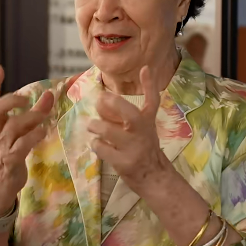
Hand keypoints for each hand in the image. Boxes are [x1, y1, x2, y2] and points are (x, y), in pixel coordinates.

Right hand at [0, 65, 53, 215]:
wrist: (0, 185)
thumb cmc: (12, 153)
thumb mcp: (20, 132)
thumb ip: (34, 114)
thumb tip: (49, 94)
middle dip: (10, 100)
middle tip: (26, 98)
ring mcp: (3, 146)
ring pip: (12, 126)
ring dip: (31, 118)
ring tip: (44, 115)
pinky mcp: (12, 160)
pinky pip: (22, 145)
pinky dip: (34, 136)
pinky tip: (43, 132)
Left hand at [88, 66, 171, 190]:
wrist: (154, 177)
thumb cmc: (144, 149)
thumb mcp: (142, 128)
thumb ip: (124, 115)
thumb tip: (100, 100)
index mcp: (148, 121)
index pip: (153, 100)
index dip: (149, 84)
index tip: (145, 68)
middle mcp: (143, 132)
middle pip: (131, 114)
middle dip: (114, 104)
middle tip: (100, 99)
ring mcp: (134, 148)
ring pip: (110, 132)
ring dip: (96, 126)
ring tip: (91, 125)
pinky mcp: (125, 163)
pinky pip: (103, 149)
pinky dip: (96, 145)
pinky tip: (97, 145)